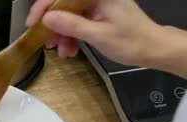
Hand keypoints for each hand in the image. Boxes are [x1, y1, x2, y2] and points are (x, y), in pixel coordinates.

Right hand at [27, 0, 161, 66]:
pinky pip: (77, 21)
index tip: (33, 23)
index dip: (44, 6)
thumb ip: (72, 25)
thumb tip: (48, 18)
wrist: (153, 49)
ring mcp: (97, 4)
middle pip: (64, 4)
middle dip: (53, 24)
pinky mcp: (98, 13)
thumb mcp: (99, 35)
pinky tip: (71, 49)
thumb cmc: (133, 41)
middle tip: (47, 42)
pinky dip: (71, 35)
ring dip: (62, 34)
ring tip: (63, 51)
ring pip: (69, 14)